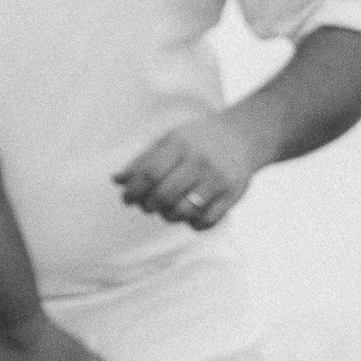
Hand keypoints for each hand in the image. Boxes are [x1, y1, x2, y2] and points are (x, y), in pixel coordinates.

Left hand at [113, 112, 260, 231]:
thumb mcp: (171, 140)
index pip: (149, 173)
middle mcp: (200, 161)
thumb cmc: (199, 140)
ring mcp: (218, 179)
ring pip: (184, 211)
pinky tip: (190, 215)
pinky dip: (193, 224)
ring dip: (169, 216)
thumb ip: (144, 160)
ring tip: (167, 210)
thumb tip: (117, 180)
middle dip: (148, 206)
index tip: (127, 198)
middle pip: (164, 195)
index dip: (133, 191)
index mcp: (181, 144)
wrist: (244, 136)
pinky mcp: (233, 195)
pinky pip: (206, 221)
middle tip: (147, 205)